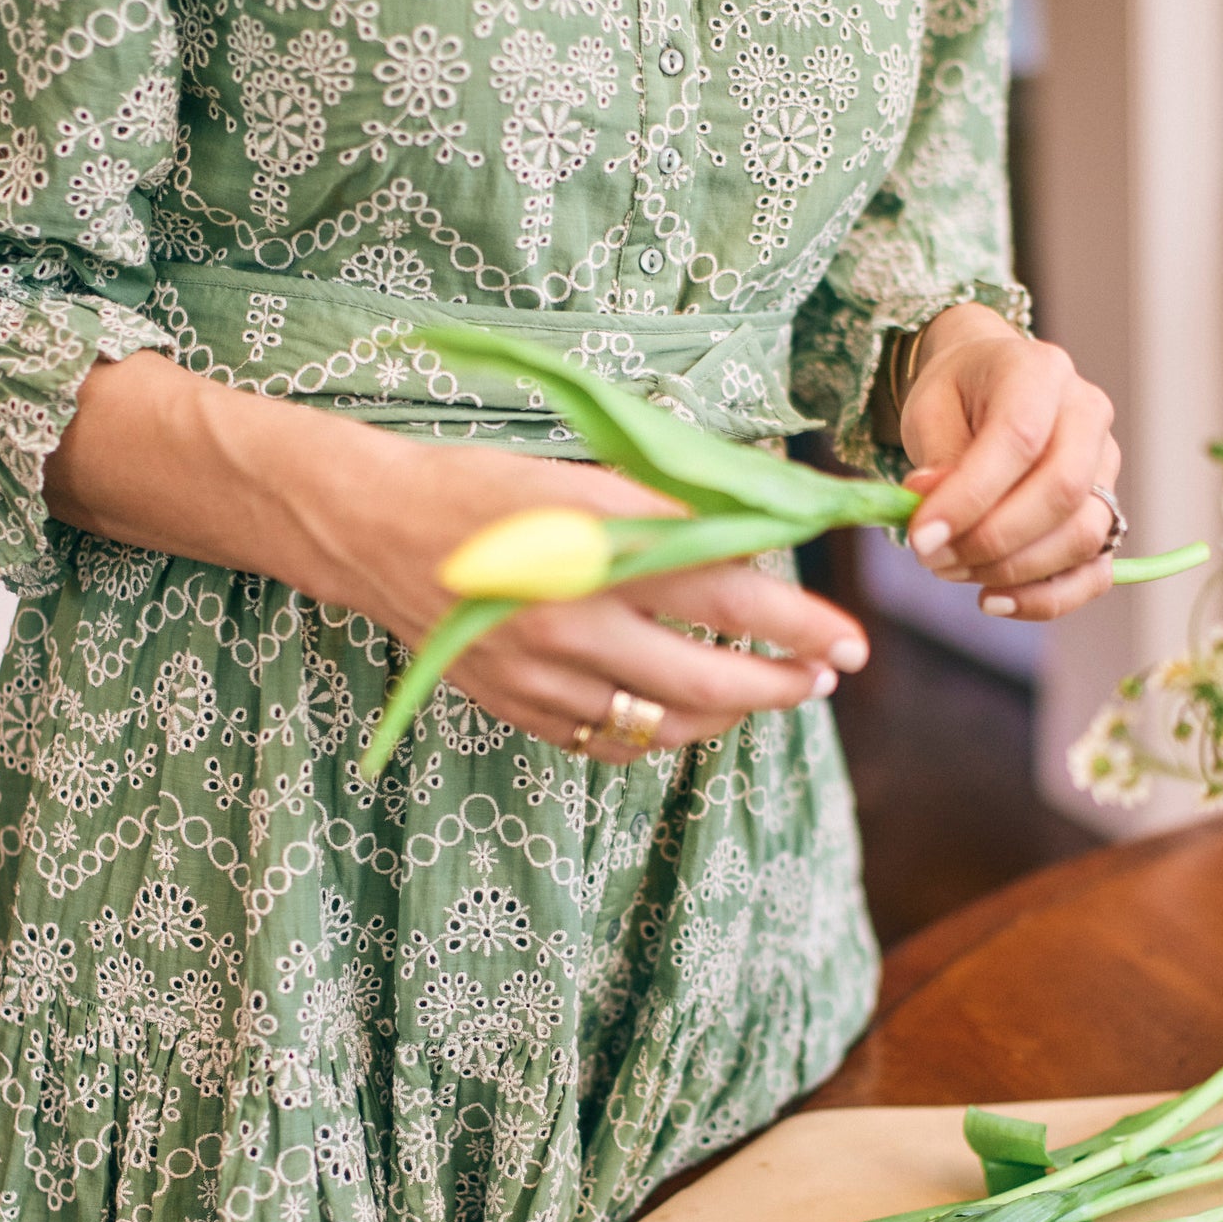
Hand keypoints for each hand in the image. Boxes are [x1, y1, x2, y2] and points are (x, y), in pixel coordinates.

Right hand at [45, 353, 871, 763]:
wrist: (373, 529)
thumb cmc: (486, 486)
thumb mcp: (584, 478)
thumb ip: (672, 513)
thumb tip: (763, 534)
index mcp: (595, 552)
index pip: (727, 593)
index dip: (799, 623)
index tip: (850, 638)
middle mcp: (571, 624)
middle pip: (708, 678)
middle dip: (781, 684)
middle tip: (824, 674)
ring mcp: (541, 678)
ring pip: (664, 725)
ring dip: (731, 714)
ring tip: (767, 691)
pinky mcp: (517, 709)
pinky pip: (610, 743)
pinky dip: (661, 734)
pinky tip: (688, 713)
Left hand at [897, 303, 1119, 619]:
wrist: (988, 387)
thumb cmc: (959, 396)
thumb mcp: (930, 411)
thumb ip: (937, 460)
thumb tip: (933, 517)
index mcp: (1041, 372)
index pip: (1018, 439)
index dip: (969, 498)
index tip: (920, 537)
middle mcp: (1087, 416)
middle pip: (1062, 492)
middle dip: (990, 540)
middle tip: (931, 557)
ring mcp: (1105, 467)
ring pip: (1082, 536)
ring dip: (1011, 570)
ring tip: (951, 570)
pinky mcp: (1106, 513)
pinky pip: (1093, 571)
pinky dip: (1046, 598)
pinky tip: (994, 601)